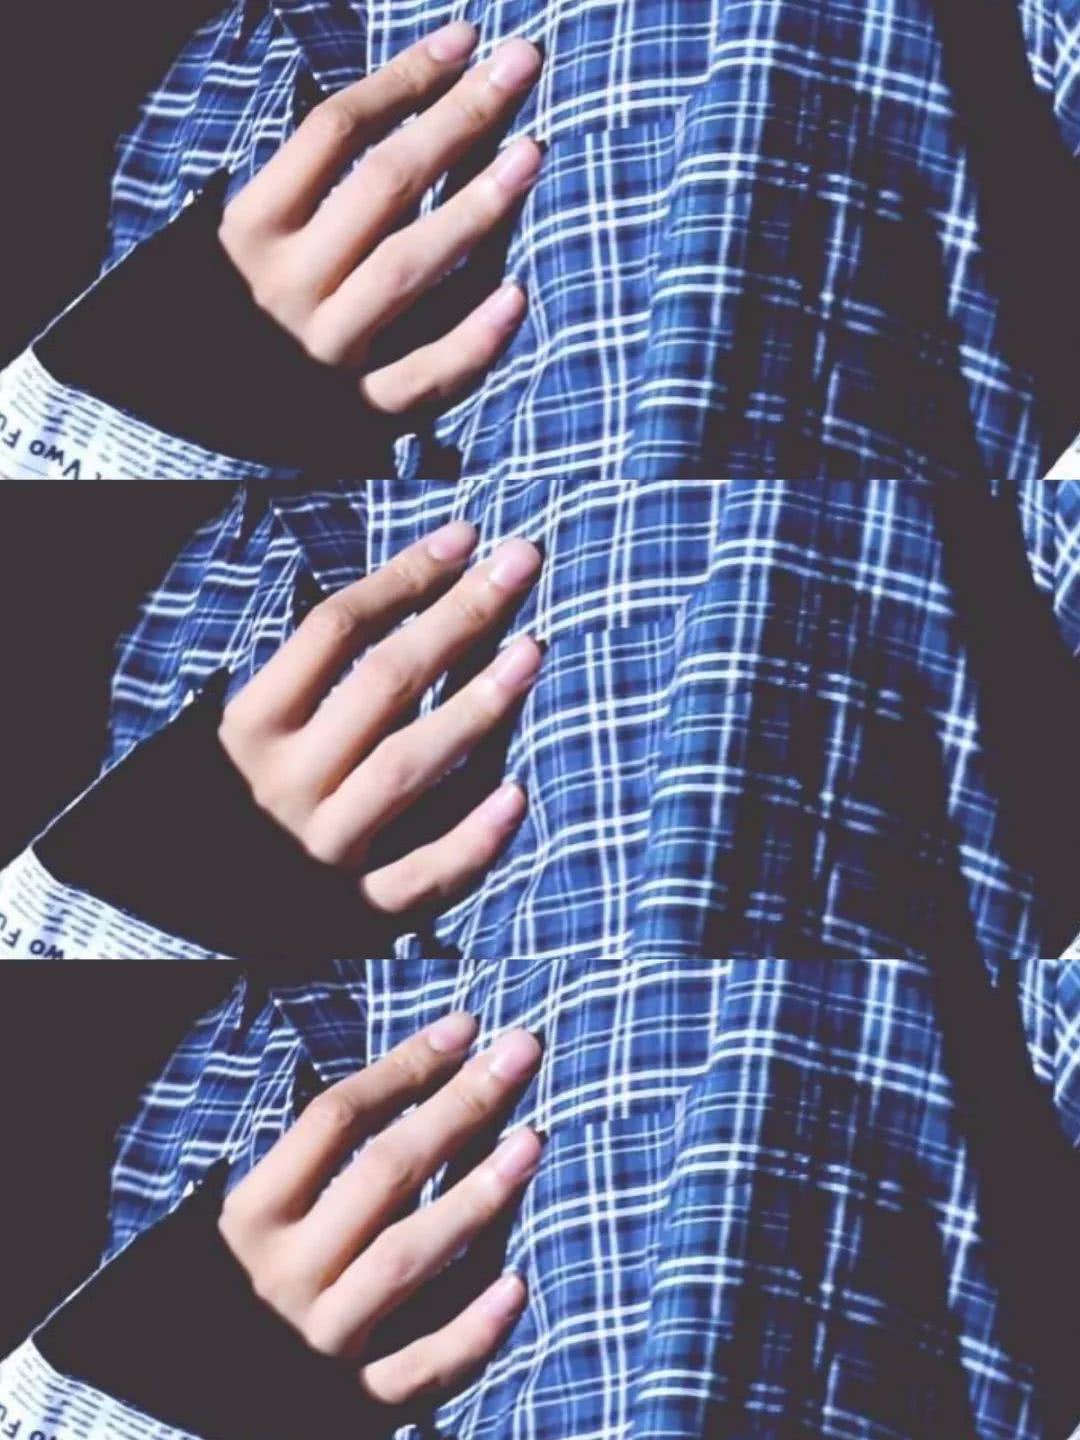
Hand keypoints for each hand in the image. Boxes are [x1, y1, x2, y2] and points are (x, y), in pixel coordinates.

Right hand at [217, 519, 541, 915]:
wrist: (172, 915)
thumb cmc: (219, 803)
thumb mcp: (233, 732)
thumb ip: (302, 682)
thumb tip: (399, 601)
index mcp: (251, 726)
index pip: (335, 629)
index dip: (405, 576)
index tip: (465, 537)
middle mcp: (286, 781)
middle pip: (385, 682)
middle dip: (459, 614)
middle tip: (522, 563)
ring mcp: (321, 847)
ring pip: (406, 767)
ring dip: (475, 706)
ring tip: (532, 652)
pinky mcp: (351, 910)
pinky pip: (419, 877)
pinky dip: (469, 842)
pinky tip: (517, 796)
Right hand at [218, 22, 543, 418]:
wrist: (194, 412)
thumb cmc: (236, 302)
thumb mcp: (244, 232)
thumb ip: (305, 182)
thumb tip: (397, 104)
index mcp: (253, 227)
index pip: (336, 130)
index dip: (405, 77)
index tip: (464, 39)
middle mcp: (287, 283)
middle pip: (384, 184)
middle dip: (458, 118)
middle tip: (521, 66)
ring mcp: (324, 348)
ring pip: (407, 268)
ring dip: (475, 209)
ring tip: (529, 155)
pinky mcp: (355, 410)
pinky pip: (421, 376)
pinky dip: (471, 341)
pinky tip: (515, 294)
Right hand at [218, 1013, 541, 1410]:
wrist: (176, 1410)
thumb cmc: (228, 1287)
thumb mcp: (242, 1219)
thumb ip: (307, 1166)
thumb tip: (402, 1082)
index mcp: (252, 1216)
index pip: (337, 1119)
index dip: (405, 1066)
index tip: (464, 1027)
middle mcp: (285, 1273)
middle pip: (386, 1172)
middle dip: (460, 1104)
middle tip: (522, 1053)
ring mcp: (320, 1341)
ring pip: (407, 1258)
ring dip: (475, 1198)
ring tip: (533, 1142)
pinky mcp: (350, 1405)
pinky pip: (420, 1369)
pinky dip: (470, 1333)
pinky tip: (516, 1285)